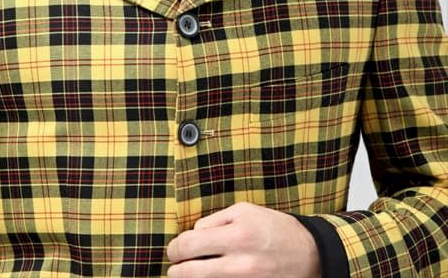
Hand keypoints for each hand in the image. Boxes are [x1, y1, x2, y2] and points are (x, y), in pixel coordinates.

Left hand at [167, 202, 320, 277]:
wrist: (309, 254)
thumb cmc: (274, 228)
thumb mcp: (245, 211)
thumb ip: (215, 221)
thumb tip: (192, 236)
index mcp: (237, 234)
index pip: (189, 244)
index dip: (176, 248)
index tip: (174, 250)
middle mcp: (240, 262)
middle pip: (189, 271)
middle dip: (176, 268)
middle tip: (174, 266)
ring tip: (187, 273)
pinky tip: (209, 277)